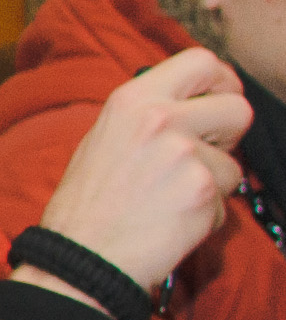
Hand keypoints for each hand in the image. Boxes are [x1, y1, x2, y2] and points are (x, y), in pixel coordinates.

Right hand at [33, 49, 247, 299]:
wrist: (80, 257)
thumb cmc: (88, 204)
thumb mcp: (106, 138)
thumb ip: (151, 116)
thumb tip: (198, 106)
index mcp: (133, 100)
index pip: (202, 62)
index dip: (222, 82)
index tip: (217, 100)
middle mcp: (161, 120)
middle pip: (238, 109)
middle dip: (229, 136)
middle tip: (204, 155)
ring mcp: (185, 155)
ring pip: (234, 164)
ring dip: (213, 185)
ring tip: (171, 200)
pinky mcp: (203, 193)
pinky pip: (227, 202)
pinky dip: (206, 216)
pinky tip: (172, 222)